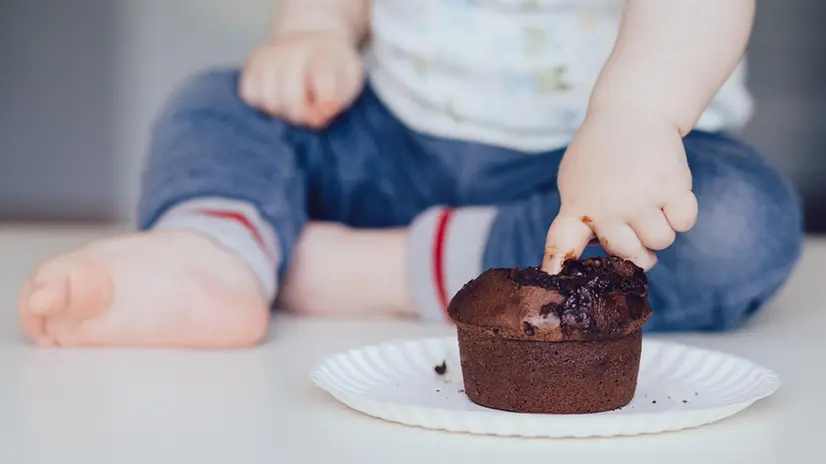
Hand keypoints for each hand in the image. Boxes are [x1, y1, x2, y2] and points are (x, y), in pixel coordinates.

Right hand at [239, 32, 363, 128]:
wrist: (311, 38)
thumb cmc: (333, 67)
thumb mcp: (349, 80)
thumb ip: (338, 99)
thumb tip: (317, 118)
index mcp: (321, 52)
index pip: (322, 77)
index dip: (326, 100)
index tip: (329, 108)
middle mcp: (290, 50)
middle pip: (291, 99)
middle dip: (303, 115)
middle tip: (311, 112)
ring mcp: (266, 57)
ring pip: (270, 102)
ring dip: (283, 111)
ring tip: (294, 102)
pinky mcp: (249, 65)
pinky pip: (250, 96)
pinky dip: (263, 104)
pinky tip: (277, 97)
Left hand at [541, 110, 697, 273]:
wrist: (631, 113)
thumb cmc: (600, 152)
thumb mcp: (573, 181)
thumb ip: (575, 219)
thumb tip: (578, 257)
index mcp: (577, 206)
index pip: (561, 244)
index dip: (557, 267)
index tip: (553, 279)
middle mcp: (607, 207)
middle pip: (631, 255)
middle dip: (639, 247)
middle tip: (637, 223)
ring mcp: (640, 198)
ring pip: (662, 242)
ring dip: (661, 227)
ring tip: (651, 201)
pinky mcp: (672, 187)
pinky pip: (684, 223)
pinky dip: (682, 212)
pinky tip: (668, 192)